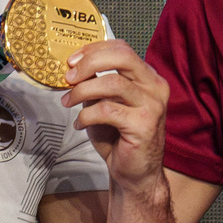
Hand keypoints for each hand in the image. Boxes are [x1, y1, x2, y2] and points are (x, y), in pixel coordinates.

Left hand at [61, 39, 170, 192]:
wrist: (134, 173)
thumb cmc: (119, 138)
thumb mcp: (105, 103)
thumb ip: (95, 84)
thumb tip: (72, 68)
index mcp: (147, 77)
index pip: (122, 48)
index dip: (94, 49)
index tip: (71, 60)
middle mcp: (155, 87)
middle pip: (122, 57)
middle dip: (89, 62)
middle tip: (68, 76)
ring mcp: (153, 105)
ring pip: (112, 83)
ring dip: (82, 91)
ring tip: (68, 102)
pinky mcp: (144, 124)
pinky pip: (107, 111)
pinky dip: (86, 116)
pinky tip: (79, 124)